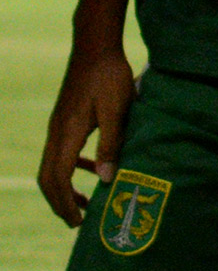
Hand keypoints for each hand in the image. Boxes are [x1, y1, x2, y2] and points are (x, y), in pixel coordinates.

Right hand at [37, 40, 138, 226]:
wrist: (96, 48)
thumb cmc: (110, 77)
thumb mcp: (117, 110)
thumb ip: (111, 144)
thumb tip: (107, 180)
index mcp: (66, 133)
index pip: (56, 178)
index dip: (64, 203)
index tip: (77, 222)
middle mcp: (55, 133)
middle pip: (47, 177)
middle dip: (60, 201)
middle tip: (78, 222)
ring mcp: (57, 126)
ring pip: (52, 166)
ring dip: (65, 187)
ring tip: (85, 203)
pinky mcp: (65, 121)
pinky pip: (61, 152)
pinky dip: (72, 167)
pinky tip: (92, 170)